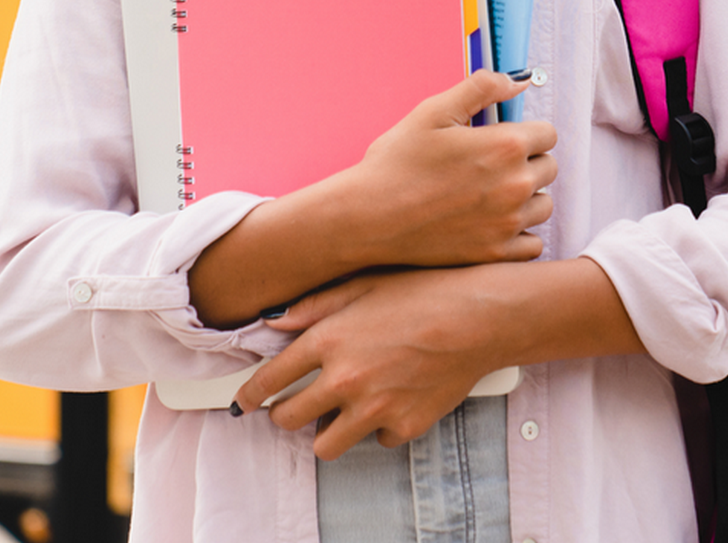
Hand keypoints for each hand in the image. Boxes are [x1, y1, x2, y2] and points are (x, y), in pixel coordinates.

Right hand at [188, 71, 554, 329]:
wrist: (366, 218)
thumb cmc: (396, 163)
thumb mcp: (434, 111)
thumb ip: (482, 88)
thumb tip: (517, 82)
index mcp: (505, 147)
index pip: (549, 134)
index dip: (527, 133)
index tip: (503, 139)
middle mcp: (514, 185)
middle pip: (549, 168)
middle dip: (527, 162)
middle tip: (491, 166)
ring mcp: (507, 223)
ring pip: (543, 205)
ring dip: (526, 198)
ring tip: (491, 194)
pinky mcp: (495, 254)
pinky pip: (532, 243)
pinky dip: (520, 233)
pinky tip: (493, 222)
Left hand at [234, 258, 645, 460]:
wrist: (481, 316)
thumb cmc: (427, 290)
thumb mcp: (369, 281)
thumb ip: (318, 304)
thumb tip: (277, 321)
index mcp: (330, 340)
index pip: (269, 379)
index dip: (250, 393)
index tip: (246, 401)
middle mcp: (345, 379)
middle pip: (288, 419)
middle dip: (287, 412)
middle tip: (299, 402)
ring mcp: (373, 408)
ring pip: (324, 445)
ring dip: (328, 430)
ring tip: (343, 410)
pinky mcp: (403, 426)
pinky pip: (376, 438)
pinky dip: (380, 425)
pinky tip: (394, 398)